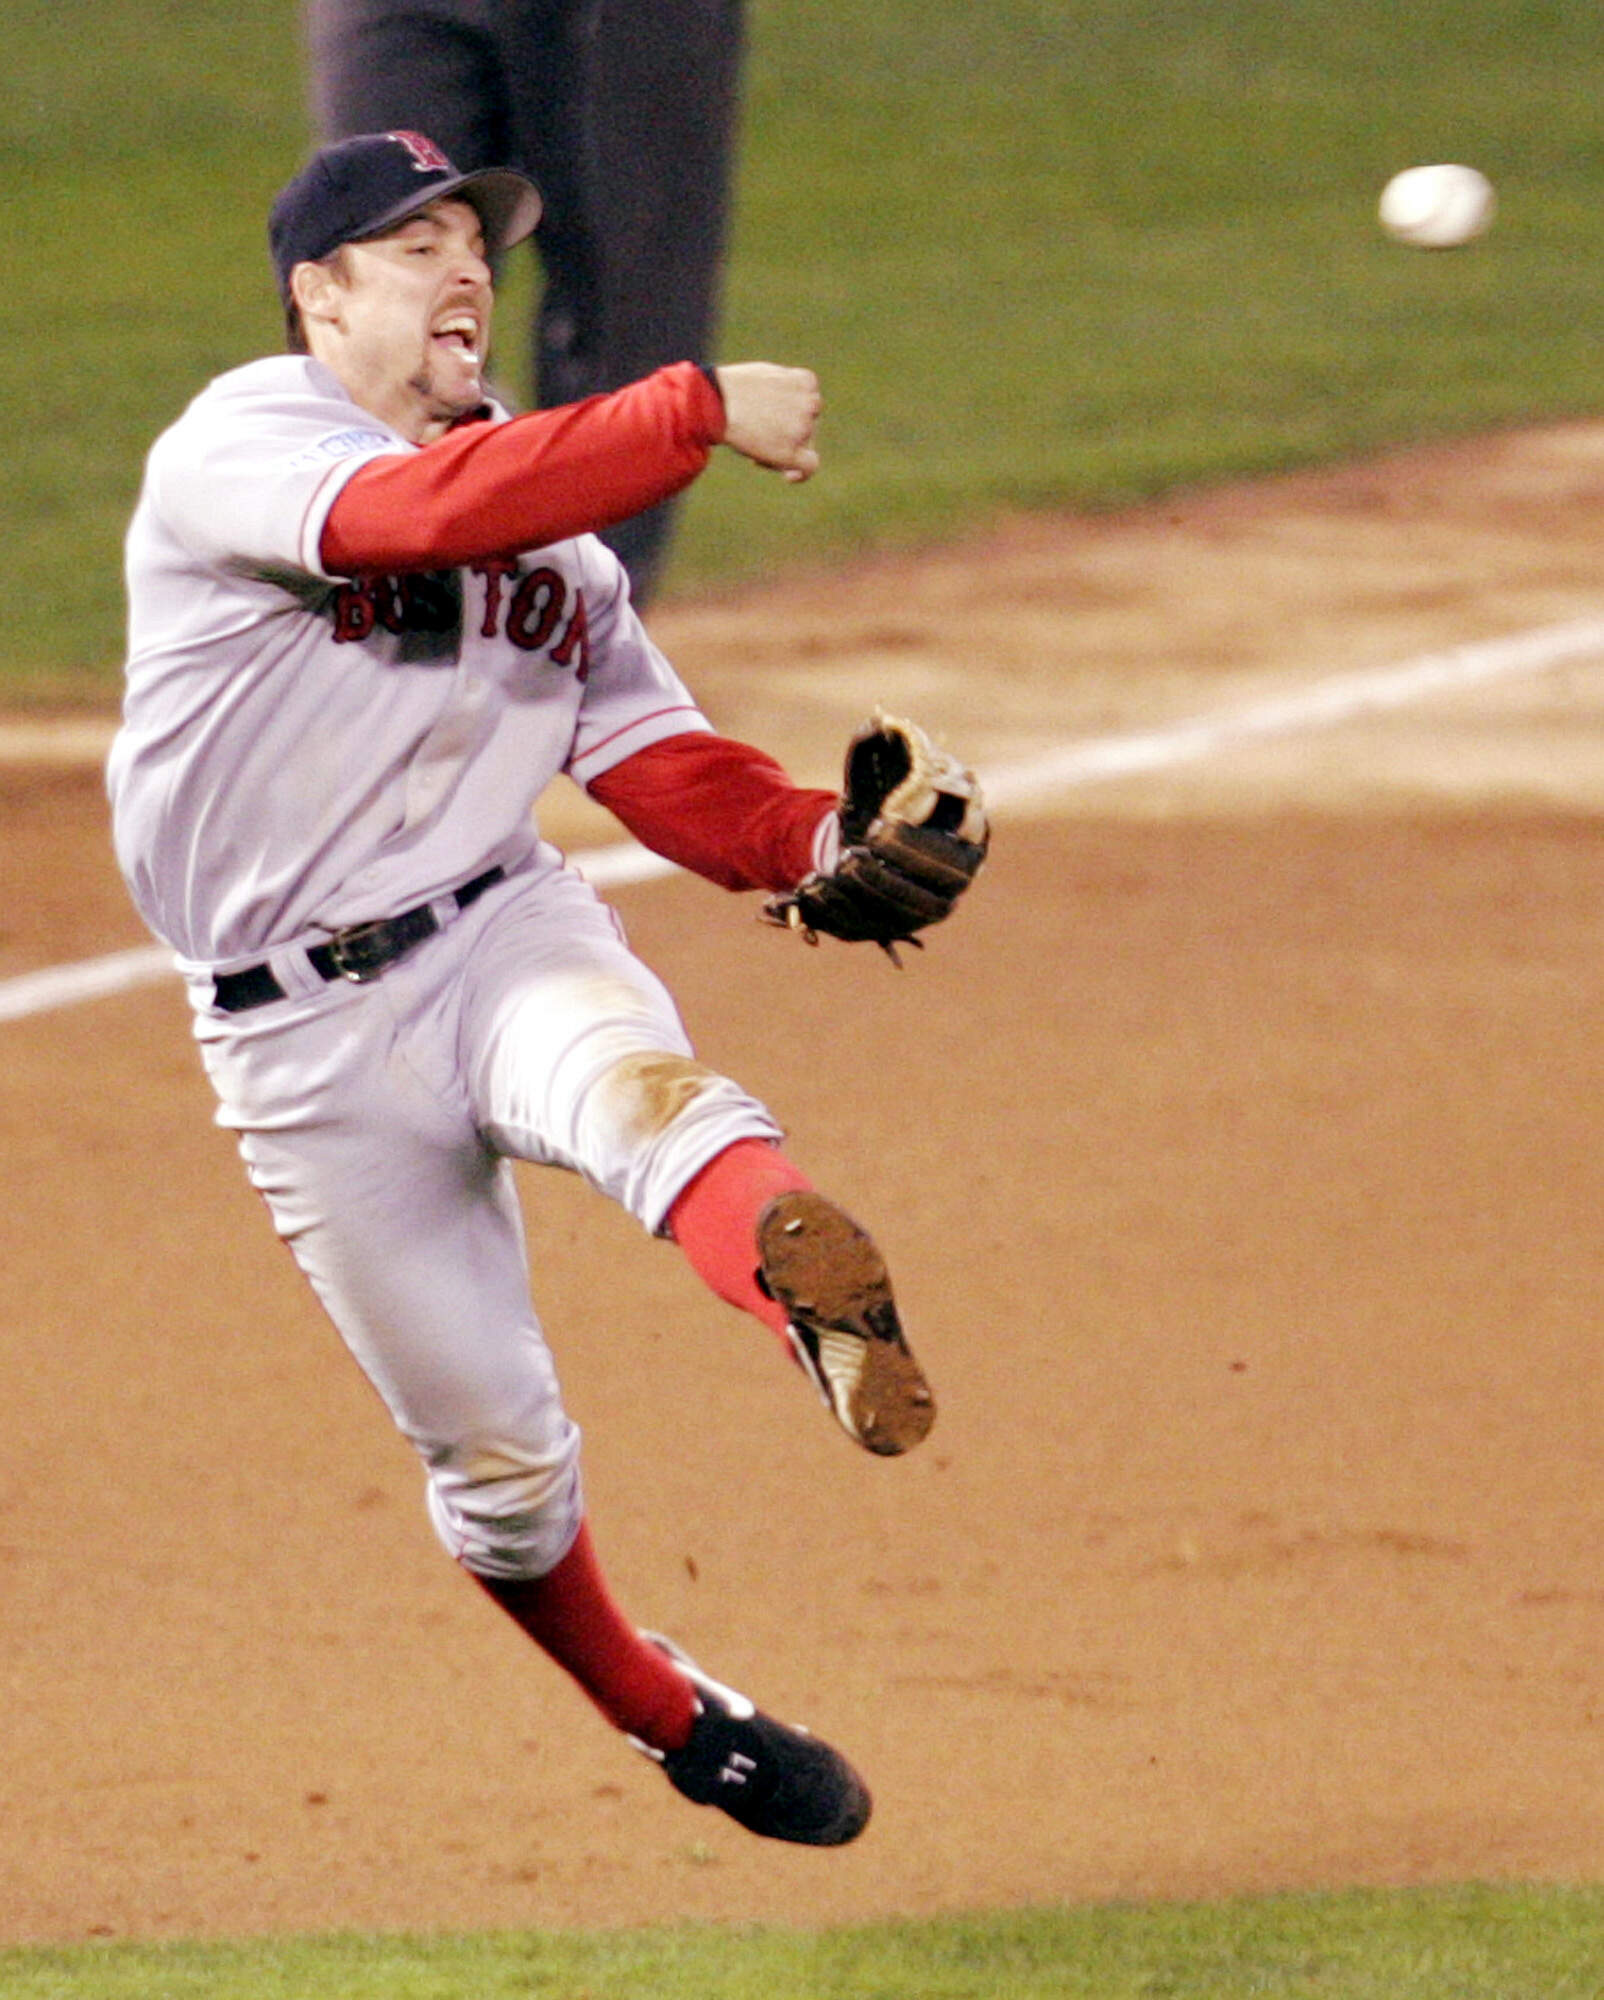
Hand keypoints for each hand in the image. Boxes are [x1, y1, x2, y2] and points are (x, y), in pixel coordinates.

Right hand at [714, 363, 821, 481]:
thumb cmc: (731, 388)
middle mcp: (810, 404)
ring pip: (804, 445)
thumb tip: (785, 412)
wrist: (715, 402)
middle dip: (786, 430)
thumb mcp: (764, 377)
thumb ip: (783, 392)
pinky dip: (801, 474)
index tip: (770, 414)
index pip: (808, 401)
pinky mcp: (792, 452)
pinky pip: (809, 467)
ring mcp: (803, 429)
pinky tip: (788, 477)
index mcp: (806, 382)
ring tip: (754, 444)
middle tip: (757, 431)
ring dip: (782, 448)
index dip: (791, 410)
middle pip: (807, 424)